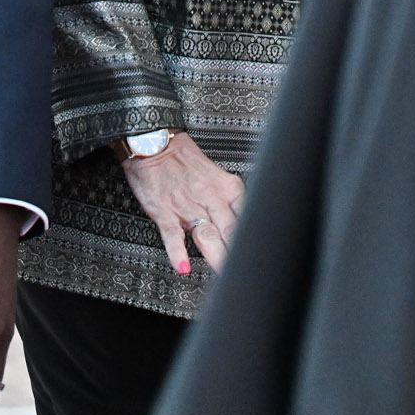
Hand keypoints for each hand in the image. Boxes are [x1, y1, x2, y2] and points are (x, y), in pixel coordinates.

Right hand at [120, 132, 243, 275]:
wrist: (152, 140)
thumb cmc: (182, 158)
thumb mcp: (216, 174)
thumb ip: (230, 200)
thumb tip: (247, 223)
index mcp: (227, 189)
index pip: (249, 218)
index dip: (257, 240)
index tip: (262, 258)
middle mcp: (210, 198)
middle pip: (232, 231)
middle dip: (240, 255)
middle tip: (248, 273)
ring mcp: (186, 206)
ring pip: (207, 235)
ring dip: (217, 257)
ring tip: (223, 274)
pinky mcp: (163, 211)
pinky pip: (173, 234)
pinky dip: (177, 252)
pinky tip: (183, 266)